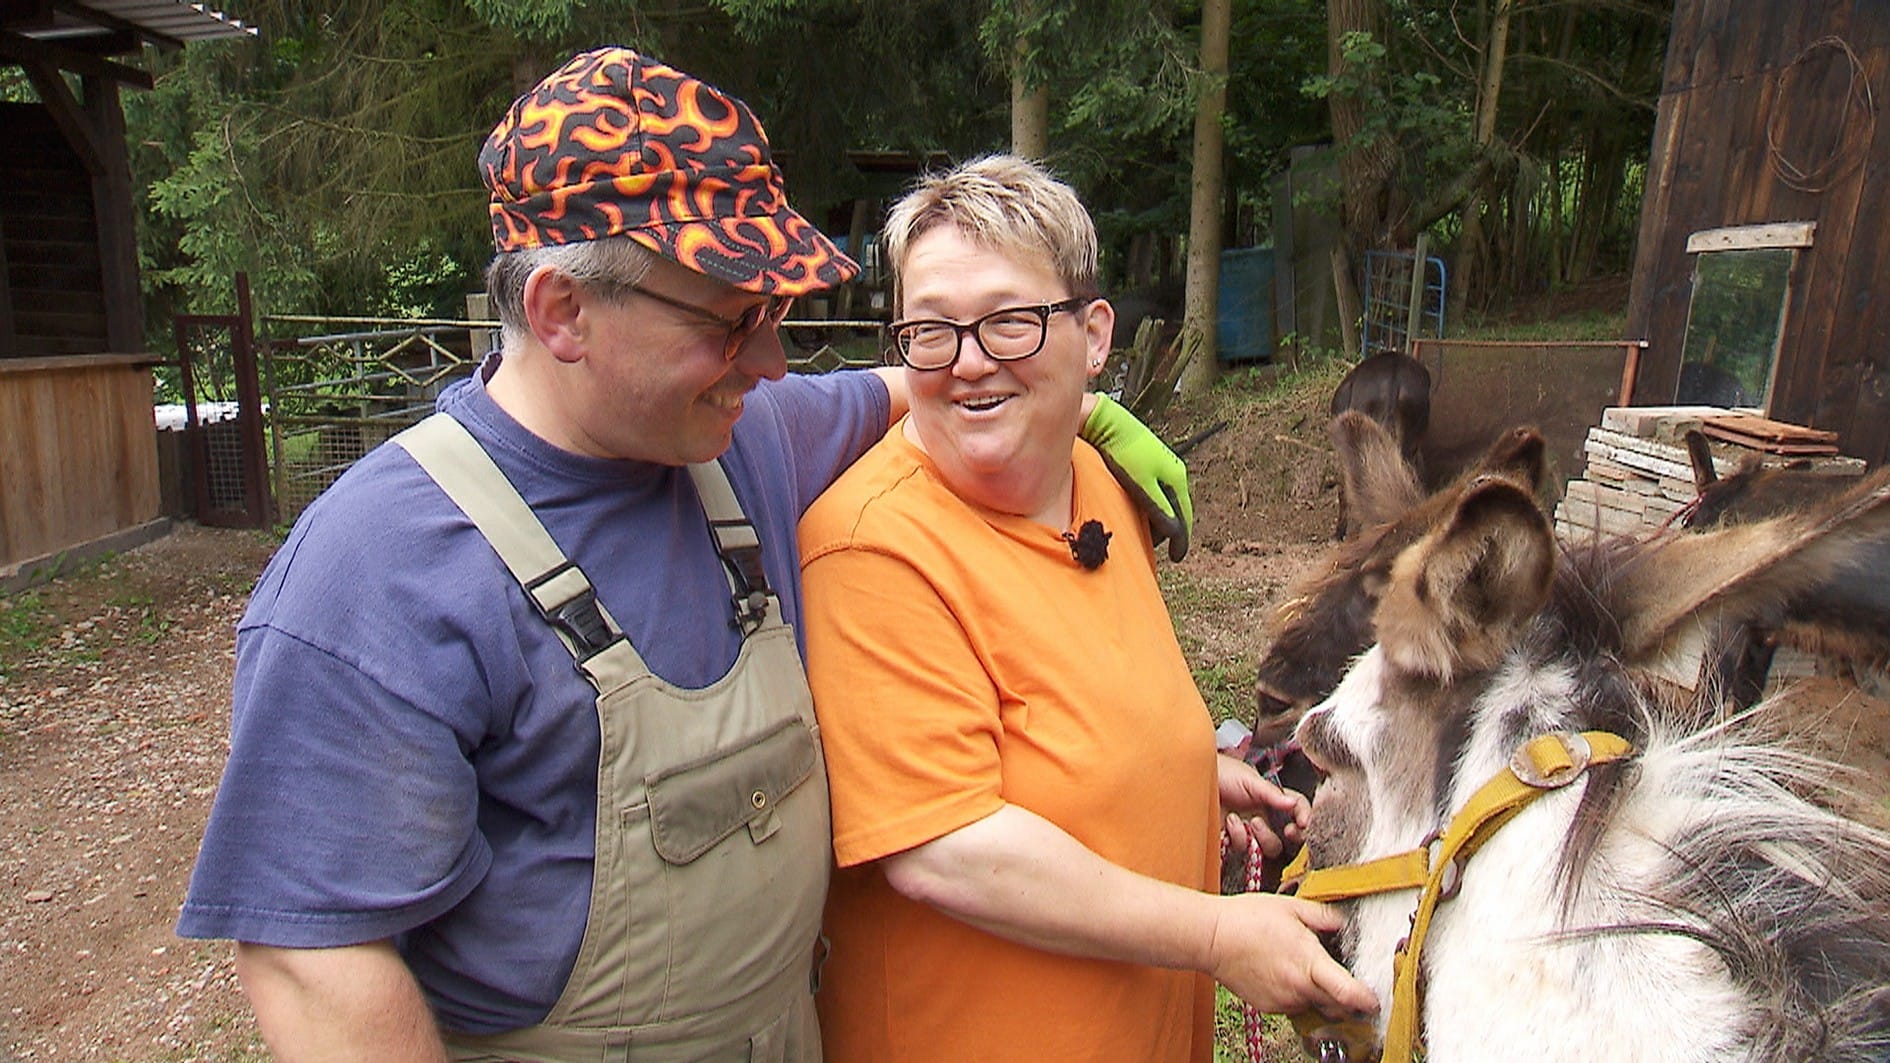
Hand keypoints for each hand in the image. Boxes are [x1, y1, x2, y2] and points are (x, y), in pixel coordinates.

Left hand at [1082, 394, 1192, 560]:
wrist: (1106, 422)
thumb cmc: (1122, 453)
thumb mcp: (1141, 486)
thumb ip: (1159, 509)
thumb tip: (1175, 532)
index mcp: (1177, 477)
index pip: (1184, 516)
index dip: (1181, 540)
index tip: (1177, 558)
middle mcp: (1174, 470)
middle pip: (1176, 509)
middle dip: (1168, 530)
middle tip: (1155, 548)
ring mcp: (1161, 464)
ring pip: (1164, 499)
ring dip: (1157, 517)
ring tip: (1144, 533)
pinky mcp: (1147, 461)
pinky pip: (1154, 490)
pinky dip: (1149, 504)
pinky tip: (1136, 510)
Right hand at [1206, 892, 1378, 1017]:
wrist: (1211, 938)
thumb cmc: (1248, 918)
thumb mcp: (1291, 907)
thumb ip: (1324, 916)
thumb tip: (1342, 922)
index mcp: (1309, 962)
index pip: (1348, 994)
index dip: (1367, 1000)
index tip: (1376, 999)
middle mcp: (1298, 987)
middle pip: (1338, 1008)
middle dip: (1348, 1001)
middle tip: (1350, 986)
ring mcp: (1283, 1000)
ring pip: (1315, 1007)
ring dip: (1321, 996)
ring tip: (1309, 972)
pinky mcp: (1269, 1007)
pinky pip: (1294, 1006)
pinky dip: (1298, 995)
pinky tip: (1286, 974)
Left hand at [1218, 753, 1309, 858]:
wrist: (1192, 780)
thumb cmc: (1221, 773)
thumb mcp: (1249, 779)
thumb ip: (1271, 793)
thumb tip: (1293, 804)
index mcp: (1272, 799)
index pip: (1297, 809)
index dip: (1304, 816)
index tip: (1302, 822)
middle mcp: (1264, 817)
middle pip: (1287, 838)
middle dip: (1289, 837)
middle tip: (1286, 830)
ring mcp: (1248, 830)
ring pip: (1268, 848)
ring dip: (1261, 836)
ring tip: (1246, 820)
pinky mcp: (1231, 840)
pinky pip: (1242, 849)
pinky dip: (1238, 836)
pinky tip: (1229, 822)